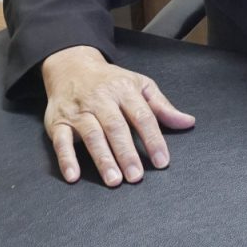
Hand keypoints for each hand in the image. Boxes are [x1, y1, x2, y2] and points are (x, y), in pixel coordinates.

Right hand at [41, 45, 194, 185]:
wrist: (72, 66)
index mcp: (125, 90)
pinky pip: (61, 141)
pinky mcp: (57, 122)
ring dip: (103, 159)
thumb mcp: (140, 85)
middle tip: (136, 176)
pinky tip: (74, 176)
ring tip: (114, 180)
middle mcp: (102, 100)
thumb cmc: (112, 81)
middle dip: (127, 153)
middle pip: (116, 127)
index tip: (162, 161)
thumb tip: (188, 122)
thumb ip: (162, 107)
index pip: (142, 116)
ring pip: (92, 135)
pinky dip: (66, 159)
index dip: (153, 139)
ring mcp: (79, 111)